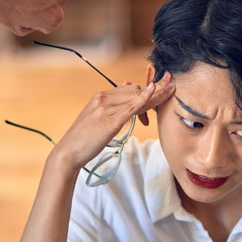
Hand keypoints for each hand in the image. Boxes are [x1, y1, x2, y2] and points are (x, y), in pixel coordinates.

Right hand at [51, 73, 175, 171]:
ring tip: (173, 91)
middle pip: (135, 90)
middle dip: (153, 95)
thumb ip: (111, 111)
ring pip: (137, 96)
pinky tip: (155, 91)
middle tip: (169, 98)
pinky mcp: (110, 120)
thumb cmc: (84, 140)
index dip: (145, 94)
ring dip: (157, 95)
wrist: (68, 153)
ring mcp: (105, 108)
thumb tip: (127, 105)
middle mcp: (102, 98)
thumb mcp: (97, 120)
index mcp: (100, 96)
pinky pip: (131, 106)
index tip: (160, 94)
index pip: (129, 88)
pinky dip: (145, 98)